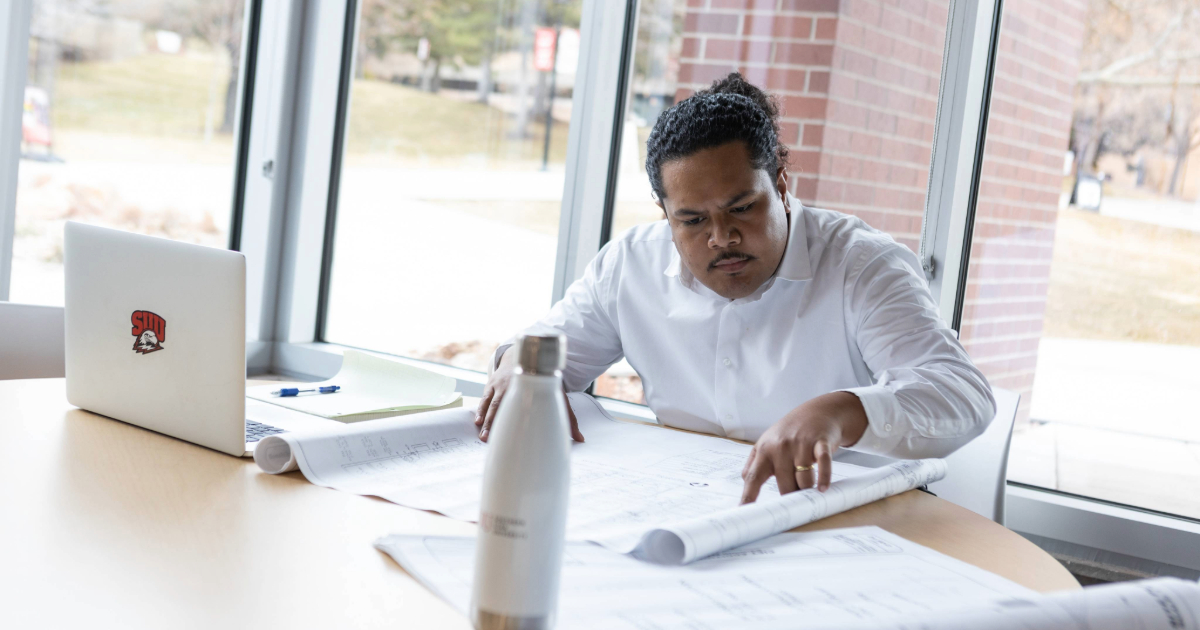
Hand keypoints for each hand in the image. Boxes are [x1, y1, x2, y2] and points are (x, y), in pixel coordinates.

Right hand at [475, 346, 584, 442]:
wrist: (521, 355)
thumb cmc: (542, 379)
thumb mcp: (556, 393)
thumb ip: (568, 416)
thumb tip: (580, 438)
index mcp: (528, 385)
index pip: (524, 403)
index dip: (520, 417)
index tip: (515, 432)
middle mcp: (511, 384)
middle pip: (502, 406)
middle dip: (495, 423)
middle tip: (489, 439)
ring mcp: (499, 384)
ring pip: (491, 403)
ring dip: (486, 420)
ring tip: (483, 436)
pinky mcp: (491, 385)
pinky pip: (484, 399)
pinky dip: (480, 410)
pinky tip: (477, 422)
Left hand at [739, 392, 868, 503]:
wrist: (817, 411)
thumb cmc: (790, 431)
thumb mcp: (767, 443)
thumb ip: (754, 463)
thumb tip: (745, 483)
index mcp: (764, 450)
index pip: (752, 477)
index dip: (747, 496)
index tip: (743, 513)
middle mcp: (780, 447)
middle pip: (784, 487)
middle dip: (791, 497)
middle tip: (795, 501)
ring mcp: (800, 444)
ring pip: (804, 481)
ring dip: (808, 490)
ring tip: (810, 488)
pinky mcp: (820, 443)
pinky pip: (823, 465)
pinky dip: (824, 478)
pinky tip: (823, 488)